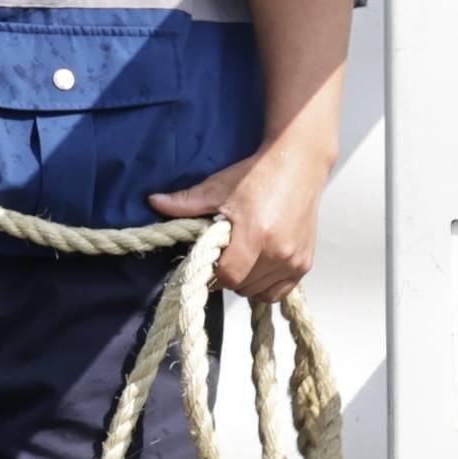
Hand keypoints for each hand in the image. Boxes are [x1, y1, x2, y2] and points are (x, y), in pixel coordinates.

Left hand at [151, 122, 335, 304]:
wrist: (298, 166)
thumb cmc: (256, 175)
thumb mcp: (218, 187)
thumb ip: (186, 202)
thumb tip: (152, 202)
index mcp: (256, 234)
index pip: (228, 275)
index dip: (213, 272)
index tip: (207, 260)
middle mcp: (279, 252)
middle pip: (242, 286)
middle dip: (227, 276)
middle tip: (222, 256)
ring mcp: (294, 261)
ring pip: (259, 292)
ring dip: (246, 281)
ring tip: (240, 257)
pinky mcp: (305, 264)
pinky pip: (279, 292)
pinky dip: (265, 286)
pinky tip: (257, 266)